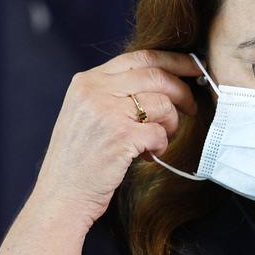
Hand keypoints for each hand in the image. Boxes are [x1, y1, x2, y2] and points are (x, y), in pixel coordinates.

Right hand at [31, 50, 202, 231]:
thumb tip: (165, 79)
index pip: (140, 57)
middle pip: (156, 75)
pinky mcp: (120, 137)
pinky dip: (162, 145)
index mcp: (88, 81)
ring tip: (162, 139)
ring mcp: (107, 113)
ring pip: (163, 104)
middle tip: (192, 106)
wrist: (61, 196)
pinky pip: (160, 133)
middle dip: (182, 91)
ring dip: (172, 123)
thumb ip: (117, 91)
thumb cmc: (81, 158)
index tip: (194, 67)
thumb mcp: (88, 112)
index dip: (173, 60)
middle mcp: (95, 91)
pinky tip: (149, 155)